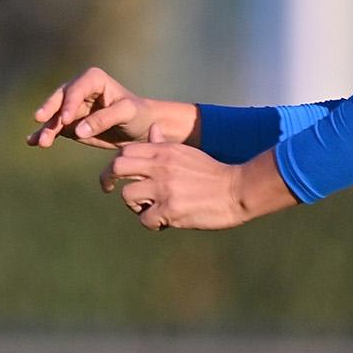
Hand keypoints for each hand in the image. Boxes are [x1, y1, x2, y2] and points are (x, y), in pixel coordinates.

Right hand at [29, 66, 194, 150]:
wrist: (139, 128)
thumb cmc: (137, 115)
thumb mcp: (126, 114)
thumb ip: (104, 119)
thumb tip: (78, 130)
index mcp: (93, 79)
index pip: (76, 90)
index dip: (69, 103)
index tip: (65, 119)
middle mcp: (78, 90)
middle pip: (59, 100)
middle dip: (50, 112)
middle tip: (40, 121)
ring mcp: (72, 107)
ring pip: (54, 116)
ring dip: (46, 128)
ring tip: (40, 142)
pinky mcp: (69, 123)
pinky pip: (54, 128)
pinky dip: (43, 134)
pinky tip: (31, 142)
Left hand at [100, 139, 280, 231]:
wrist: (239, 190)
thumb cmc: (212, 174)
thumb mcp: (186, 153)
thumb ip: (164, 145)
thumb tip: (153, 128)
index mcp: (164, 151)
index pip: (125, 152)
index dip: (120, 165)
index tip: (127, 177)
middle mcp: (161, 166)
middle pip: (118, 168)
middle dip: (113, 181)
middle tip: (124, 193)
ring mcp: (165, 188)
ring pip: (127, 196)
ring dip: (135, 206)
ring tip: (151, 209)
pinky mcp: (171, 209)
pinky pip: (144, 219)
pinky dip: (152, 223)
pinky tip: (164, 222)